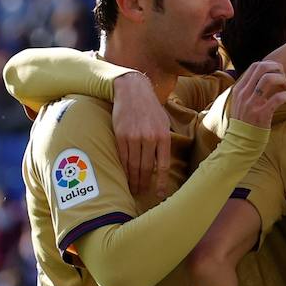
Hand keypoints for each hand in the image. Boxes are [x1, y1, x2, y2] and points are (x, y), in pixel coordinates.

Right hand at [113, 72, 171, 200]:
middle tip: (141, 192)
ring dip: (133, 179)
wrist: (132, 90)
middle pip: (146, 168)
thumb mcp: (163, 122)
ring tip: (132, 188)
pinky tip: (124, 175)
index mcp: (163, 136)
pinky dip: (124, 169)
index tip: (159, 194)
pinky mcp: (121, 135)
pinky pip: (123, 157)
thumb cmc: (150, 108)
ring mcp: (134, 137)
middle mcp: (149, 138)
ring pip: (133, 165)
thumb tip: (162, 163)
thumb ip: (164, 141)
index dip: (160, 182)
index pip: (163, 166)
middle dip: (143, 183)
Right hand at [230, 59, 285, 128]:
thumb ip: (249, 90)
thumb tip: (264, 77)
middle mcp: (244, 94)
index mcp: (239, 89)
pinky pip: (278, 97)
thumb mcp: (241, 103)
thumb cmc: (245, 122)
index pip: (255, 66)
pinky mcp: (262, 114)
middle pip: (262, 68)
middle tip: (284, 78)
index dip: (270, 65)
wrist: (241, 142)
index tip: (277, 73)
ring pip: (269, 79)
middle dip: (277, 69)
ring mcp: (252, 103)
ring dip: (282, 79)